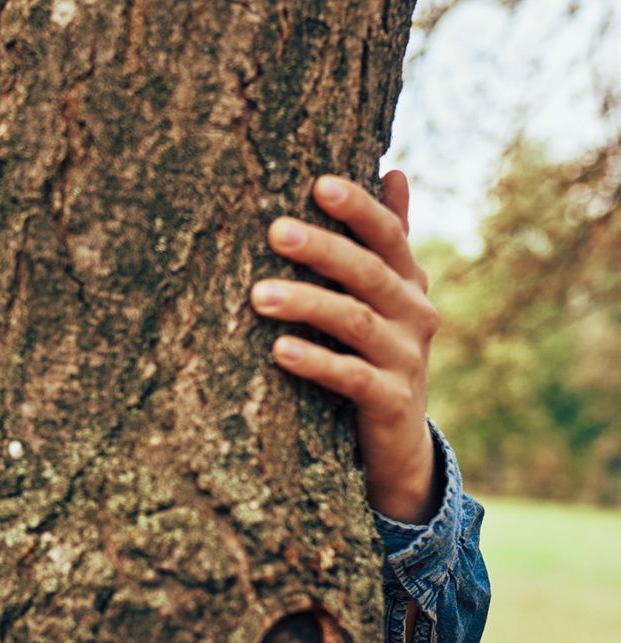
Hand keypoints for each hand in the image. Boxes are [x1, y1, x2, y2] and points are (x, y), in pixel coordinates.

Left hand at [251, 171, 441, 523]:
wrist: (400, 442)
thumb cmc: (378, 354)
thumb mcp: (386, 296)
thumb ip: (388, 240)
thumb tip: (394, 170)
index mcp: (408, 282)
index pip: (387, 236)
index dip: (358, 209)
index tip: (318, 183)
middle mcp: (414, 314)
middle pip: (368, 273)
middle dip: (322, 249)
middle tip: (275, 230)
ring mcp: (405, 359)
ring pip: (355, 322)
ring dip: (307, 304)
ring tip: (259, 295)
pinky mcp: (391, 401)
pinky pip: (351, 378)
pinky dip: (316, 362)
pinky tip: (280, 352)